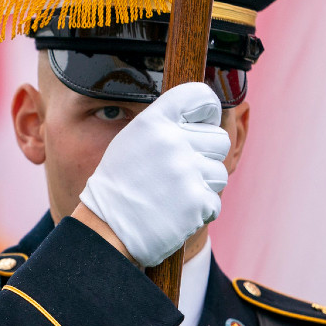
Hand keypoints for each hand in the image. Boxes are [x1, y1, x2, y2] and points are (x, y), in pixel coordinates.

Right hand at [78, 82, 229, 267]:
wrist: (106, 229)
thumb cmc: (119, 185)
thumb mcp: (132, 141)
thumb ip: (165, 125)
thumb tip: (203, 119)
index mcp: (154, 121)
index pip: (200, 96)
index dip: (207, 111)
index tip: (201, 125)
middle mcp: (172, 141)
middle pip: (219, 139)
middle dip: (204, 156)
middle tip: (177, 172)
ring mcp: (186, 171)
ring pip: (219, 172)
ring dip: (202, 186)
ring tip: (173, 195)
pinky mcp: (196, 202)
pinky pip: (214, 202)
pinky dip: (198, 211)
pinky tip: (175, 212)